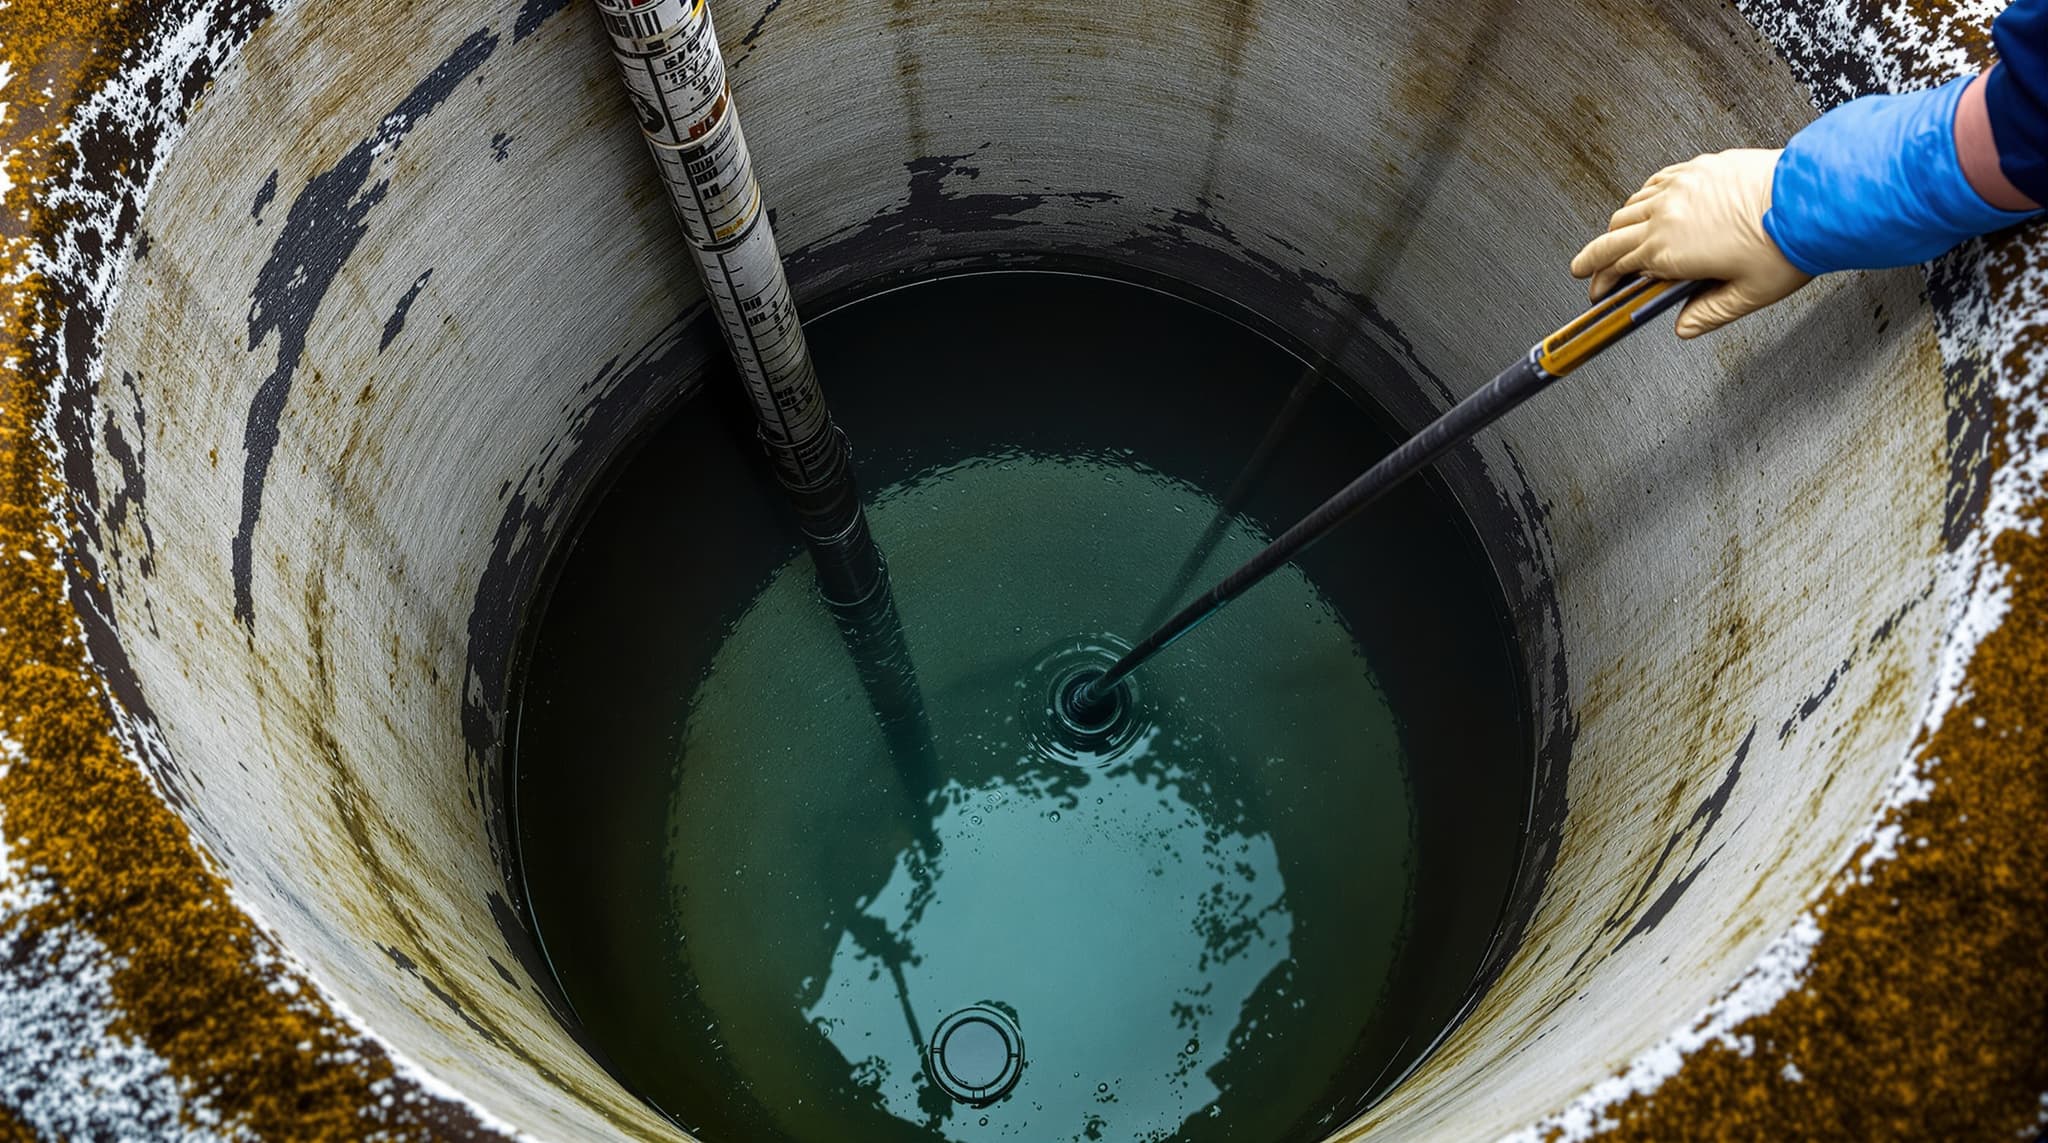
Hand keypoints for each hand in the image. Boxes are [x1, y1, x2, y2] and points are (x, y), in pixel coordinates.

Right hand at [1570, 149, 1811, 338]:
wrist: (1813, 198)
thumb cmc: (1786, 243)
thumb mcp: (1747, 295)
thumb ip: (1708, 314)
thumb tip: (1684, 326)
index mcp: (1669, 251)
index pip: (1616, 268)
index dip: (1601, 283)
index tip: (1598, 293)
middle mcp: (1666, 216)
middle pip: (1611, 236)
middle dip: (1594, 257)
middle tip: (1587, 269)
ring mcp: (1680, 187)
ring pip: (1630, 207)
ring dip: (1618, 228)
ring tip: (1619, 240)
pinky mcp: (1697, 168)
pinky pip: (1655, 183)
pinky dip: (1643, 200)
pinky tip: (1651, 206)